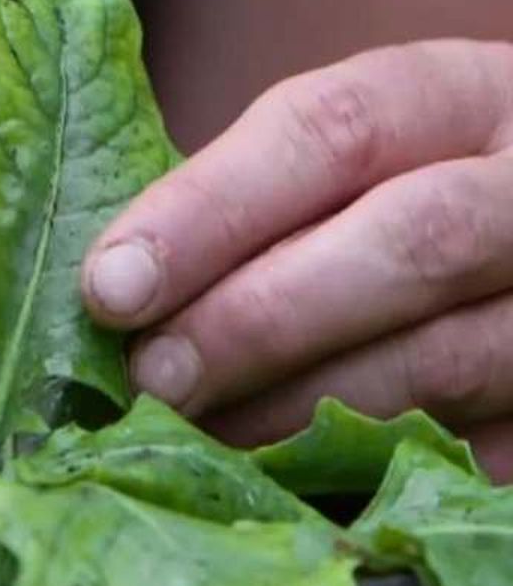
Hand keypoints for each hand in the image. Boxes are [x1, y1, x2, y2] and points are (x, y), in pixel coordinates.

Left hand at [82, 41, 512, 479]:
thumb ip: (259, 204)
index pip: (333, 132)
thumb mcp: (360, 162)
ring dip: (302, 412)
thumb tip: (117, 285)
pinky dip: (375, 474)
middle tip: (151, 382)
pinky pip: (480, 450)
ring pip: (449, 361)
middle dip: (257, 321)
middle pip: (409, 242)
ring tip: (200, 440)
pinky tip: (290, 486)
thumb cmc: (414, 197)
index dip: (210, 210)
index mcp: (463, 98)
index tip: (110, 285)